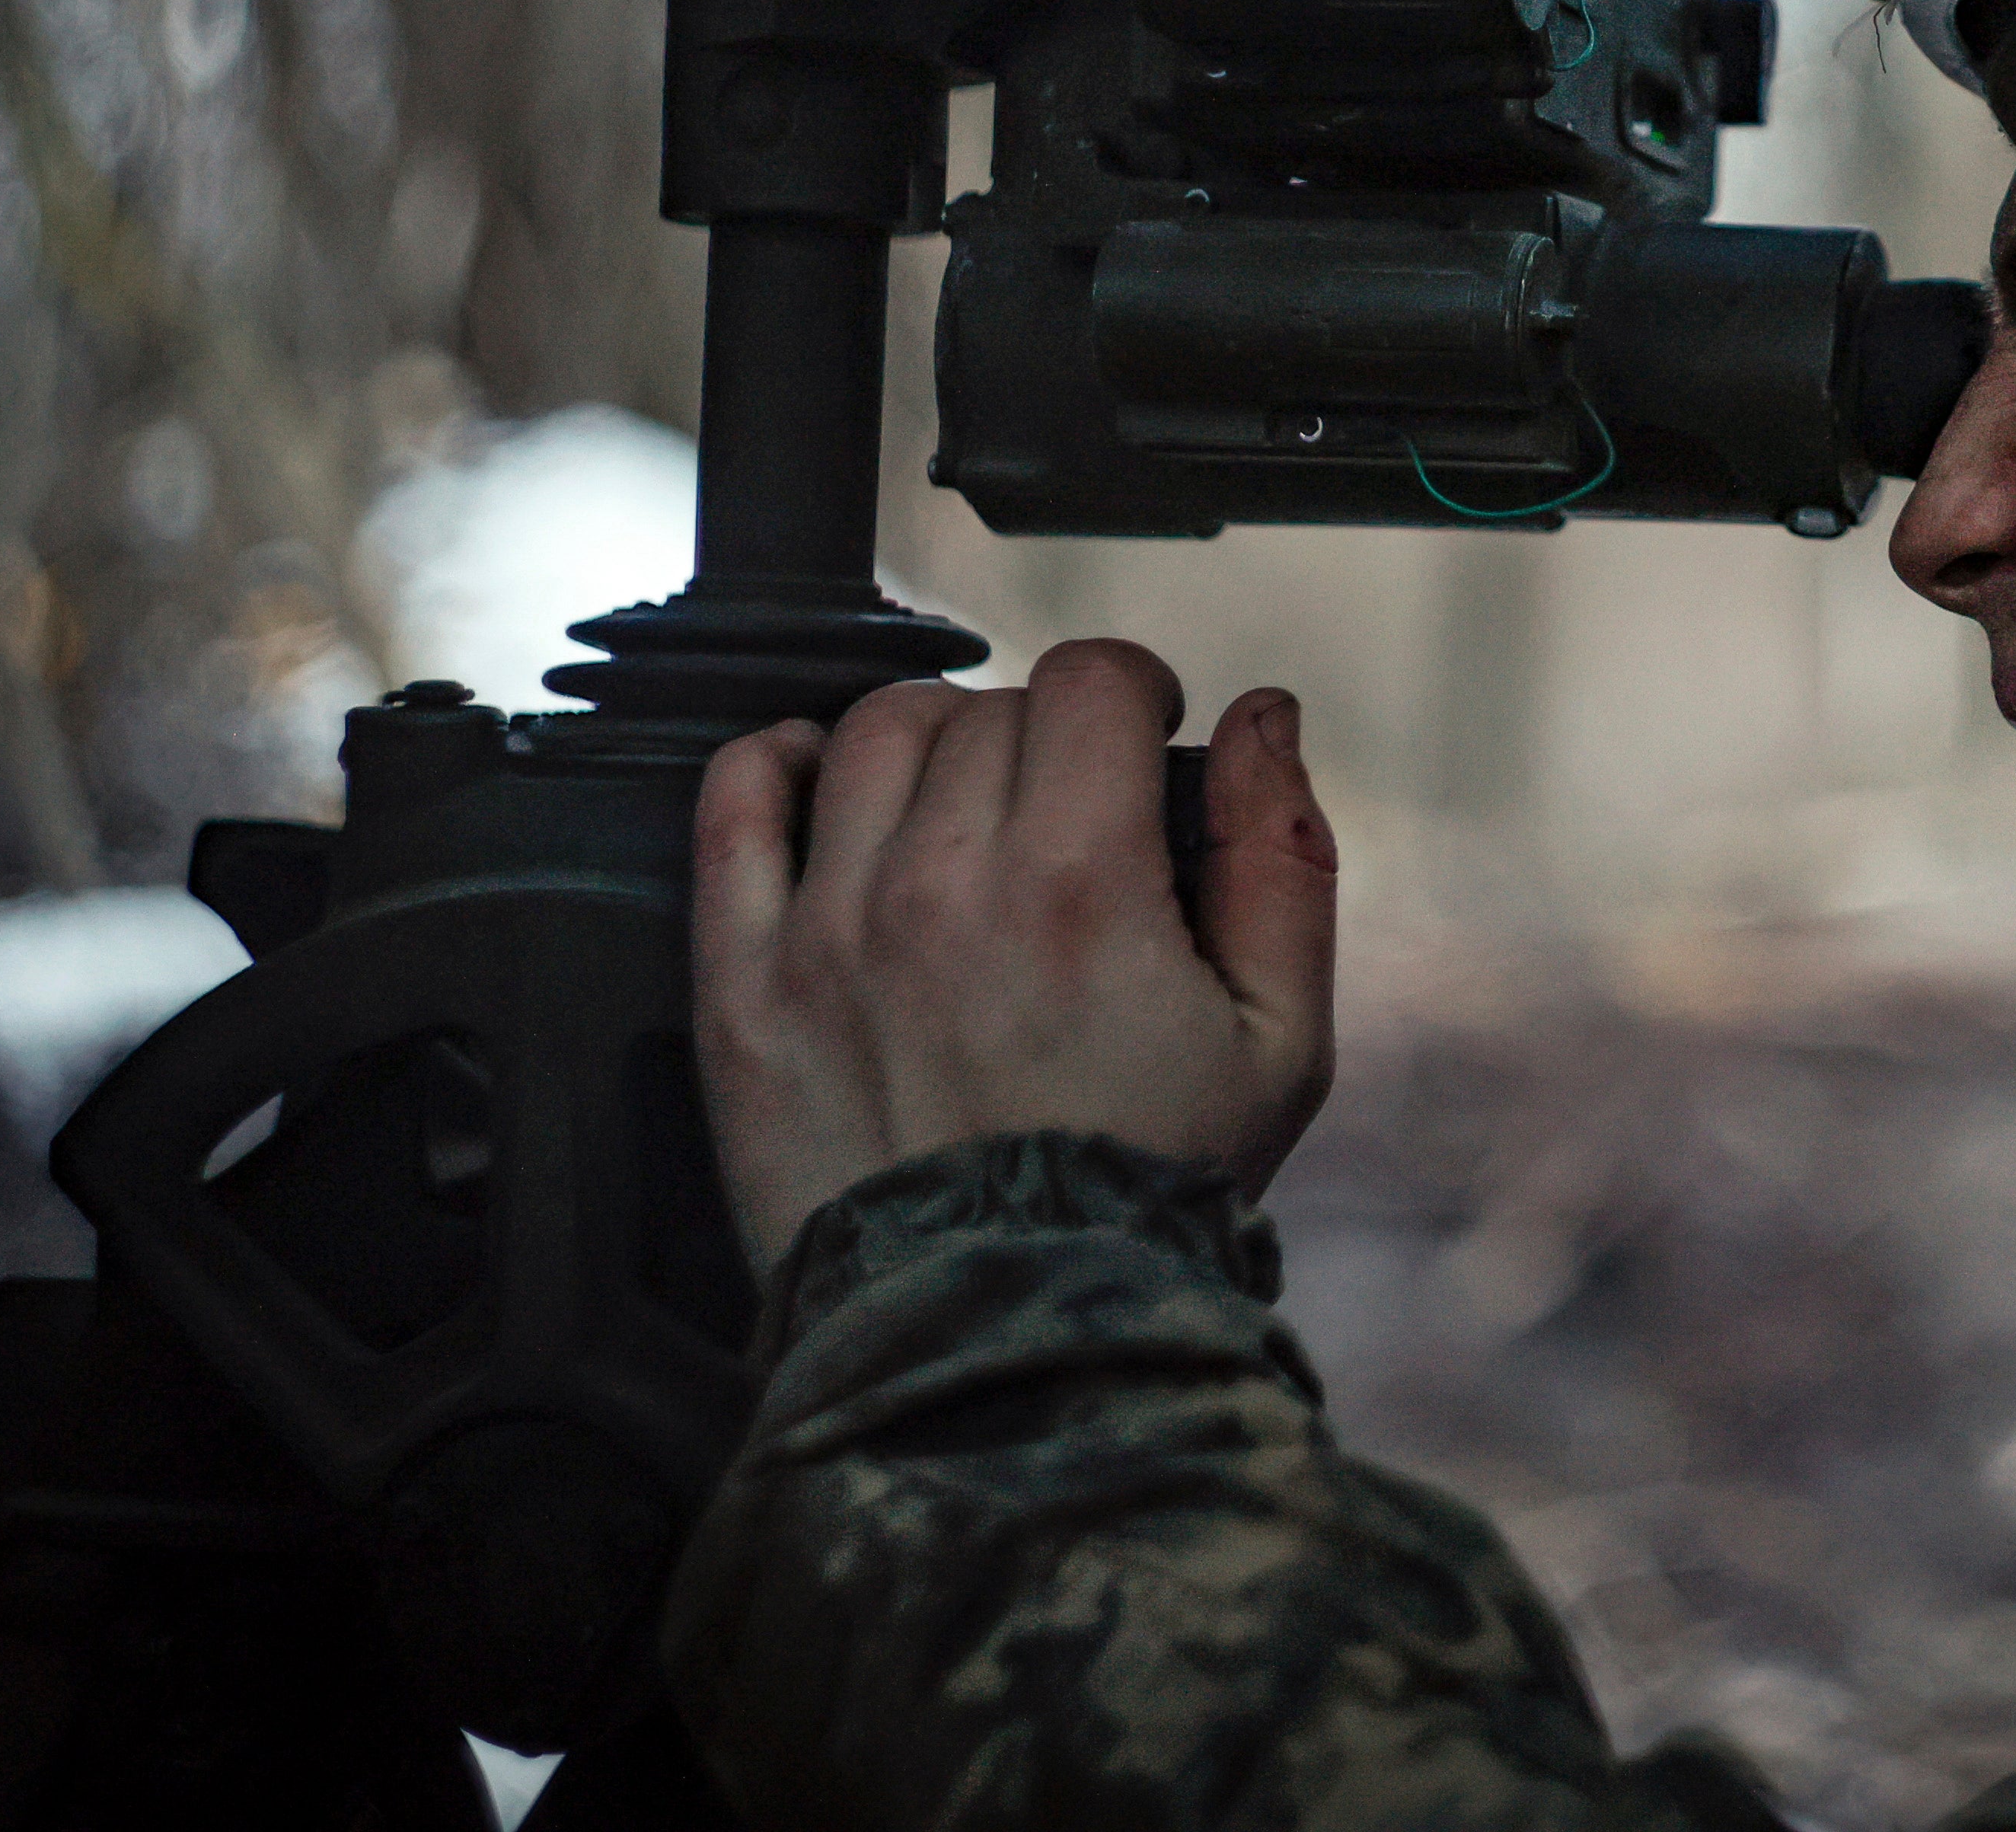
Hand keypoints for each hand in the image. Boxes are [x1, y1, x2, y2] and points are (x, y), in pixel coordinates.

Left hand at [690, 640, 1338, 1269]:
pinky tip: (815, 778)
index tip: (1138, 739)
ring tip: (961, 808)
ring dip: (930, 744)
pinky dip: (772, 763)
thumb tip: (1263, 716)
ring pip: (869, 736)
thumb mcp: (1280, 1043)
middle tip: (1067, 815)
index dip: (1131, 690)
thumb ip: (1282, 861)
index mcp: (1078, 886)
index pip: (1090, 679)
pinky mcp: (743, 987)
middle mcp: (940, 888)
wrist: (1003, 1337)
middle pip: (989, 708)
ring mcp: (826, 933)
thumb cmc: (1149, 1194)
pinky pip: (732, 807)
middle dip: (1044, 737)